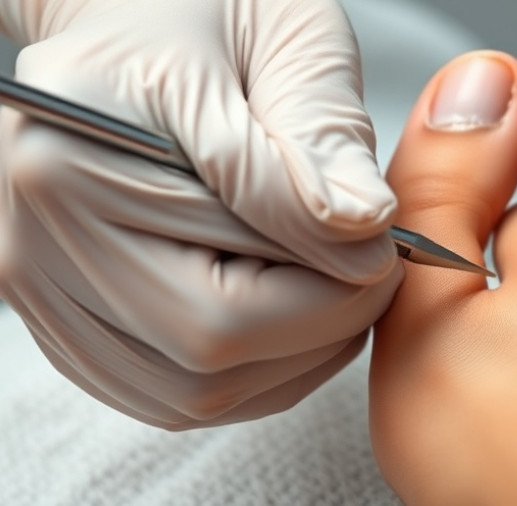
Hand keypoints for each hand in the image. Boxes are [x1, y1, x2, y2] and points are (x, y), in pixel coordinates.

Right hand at [0, 0, 401, 428]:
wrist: (137, 13)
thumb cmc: (206, 5)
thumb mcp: (282, 40)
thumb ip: (319, 139)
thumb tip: (364, 231)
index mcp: (73, 164)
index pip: (227, 297)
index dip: (335, 287)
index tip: (389, 249)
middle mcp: (36, 241)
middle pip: (206, 355)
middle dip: (322, 325)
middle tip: (373, 271)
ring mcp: (45, 289)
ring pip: (193, 391)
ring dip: (294, 356)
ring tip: (335, 285)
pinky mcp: (70, 318)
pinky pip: (171, 391)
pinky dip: (253, 369)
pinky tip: (289, 313)